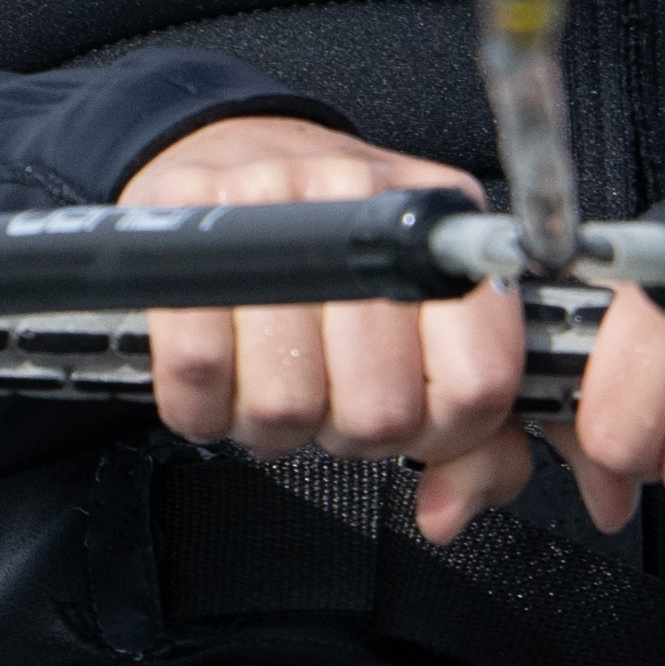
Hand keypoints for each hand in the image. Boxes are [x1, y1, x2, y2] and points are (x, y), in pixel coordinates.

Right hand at [120, 116, 548, 541]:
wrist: (233, 152)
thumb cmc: (337, 256)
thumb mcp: (426, 321)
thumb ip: (472, 432)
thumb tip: (447, 513)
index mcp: (441, 229)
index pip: (478, 383)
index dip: (442, 435)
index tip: (412, 420)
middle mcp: (363, 202)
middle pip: (377, 410)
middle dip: (346, 433)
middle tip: (330, 400)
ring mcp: (272, 208)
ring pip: (285, 403)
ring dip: (271, 424)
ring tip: (273, 382)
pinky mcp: (185, 227)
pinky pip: (196, 376)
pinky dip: (203, 406)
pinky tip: (222, 375)